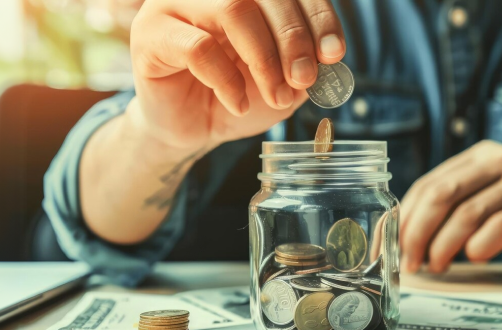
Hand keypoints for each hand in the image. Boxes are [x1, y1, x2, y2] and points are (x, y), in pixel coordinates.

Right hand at [128, 0, 345, 153]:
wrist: (193, 128)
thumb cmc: (237, 96)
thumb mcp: (283, 82)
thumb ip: (305, 64)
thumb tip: (328, 56)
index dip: (318, 16)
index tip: (334, 54)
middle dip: (293, 40)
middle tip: (304, 79)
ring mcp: (176, 4)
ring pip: (233, 10)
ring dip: (264, 61)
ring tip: (276, 97)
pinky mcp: (150, 32)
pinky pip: (199, 48)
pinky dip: (227, 81)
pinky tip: (236, 103)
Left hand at [399, 140, 501, 272]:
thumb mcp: (490, 191)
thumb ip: (456, 203)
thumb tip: (409, 236)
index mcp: (478, 156)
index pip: (427, 185)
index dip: (404, 218)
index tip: (391, 246)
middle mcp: (498, 161)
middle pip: (441, 195)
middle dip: (417, 232)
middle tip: (410, 261)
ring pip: (468, 213)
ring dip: (444, 245)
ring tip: (436, 266)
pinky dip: (481, 245)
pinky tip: (474, 258)